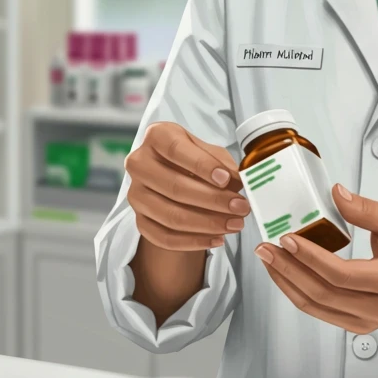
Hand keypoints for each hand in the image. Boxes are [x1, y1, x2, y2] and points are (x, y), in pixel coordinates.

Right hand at [126, 122, 250, 250]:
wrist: (174, 176)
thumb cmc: (194, 159)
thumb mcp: (210, 153)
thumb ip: (224, 164)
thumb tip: (239, 183)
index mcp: (156, 135)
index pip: (176, 150)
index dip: (202, 166)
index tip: (226, 179)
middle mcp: (139, 163)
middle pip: (175, 186)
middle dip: (213, 200)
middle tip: (241, 207)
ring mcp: (136, 193)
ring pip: (170, 215)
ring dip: (207, 224)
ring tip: (234, 224)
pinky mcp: (138, 219)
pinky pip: (164, 237)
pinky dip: (193, 241)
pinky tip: (217, 239)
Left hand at [254, 184, 377, 334]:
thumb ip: (365, 209)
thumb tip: (335, 194)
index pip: (342, 275)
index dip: (311, 257)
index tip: (288, 238)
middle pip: (323, 294)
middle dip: (288, 270)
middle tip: (266, 248)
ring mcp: (367, 321)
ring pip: (316, 307)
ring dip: (287, 283)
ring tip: (268, 260)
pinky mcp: (357, 326)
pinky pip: (320, 312)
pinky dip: (298, 293)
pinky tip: (285, 274)